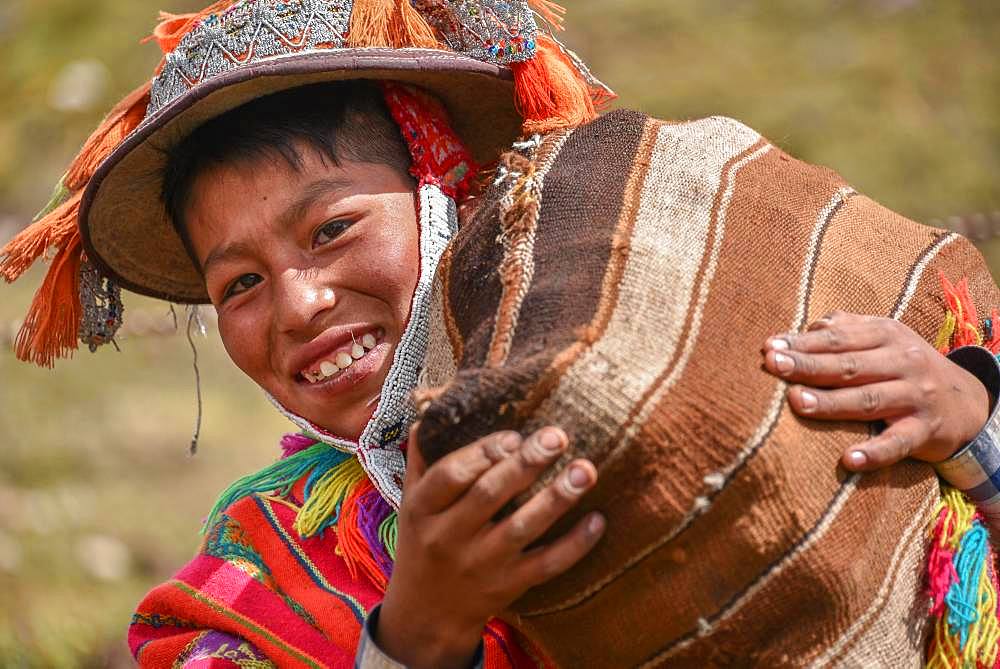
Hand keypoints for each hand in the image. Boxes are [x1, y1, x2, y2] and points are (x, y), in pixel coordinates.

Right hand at [376, 426, 603, 668]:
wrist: (426, 614)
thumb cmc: (423, 541)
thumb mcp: (411, 501)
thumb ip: (423, 456)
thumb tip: (432, 406)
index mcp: (423, 509)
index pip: (450, 475)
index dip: (482, 452)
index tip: (513, 435)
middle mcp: (449, 537)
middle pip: (489, 495)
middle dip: (526, 464)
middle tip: (557, 436)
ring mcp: (481, 564)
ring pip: (522, 528)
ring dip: (557, 498)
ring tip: (585, 470)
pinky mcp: (508, 586)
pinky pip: (546, 565)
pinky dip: (574, 544)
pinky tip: (598, 519)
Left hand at [761, 311, 989, 470]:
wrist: (966, 402)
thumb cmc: (904, 367)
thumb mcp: (883, 340)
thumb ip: (845, 330)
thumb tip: (804, 328)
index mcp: (886, 335)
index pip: (838, 338)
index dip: (803, 342)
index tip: (768, 347)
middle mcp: (903, 362)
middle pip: (848, 365)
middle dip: (808, 365)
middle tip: (773, 366)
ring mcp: (916, 397)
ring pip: (868, 400)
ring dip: (832, 402)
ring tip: (797, 402)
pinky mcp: (926, 431)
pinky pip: (897, 443)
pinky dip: (874, 452)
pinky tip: (847, 460)